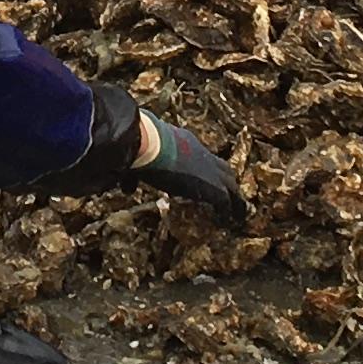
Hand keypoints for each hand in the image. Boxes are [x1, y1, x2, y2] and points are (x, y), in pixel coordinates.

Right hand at [129, 111, 250, 225]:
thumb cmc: (139, 147)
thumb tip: (126, 189)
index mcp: (184, 142)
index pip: (200, 155)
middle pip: (223, 167)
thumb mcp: (138, 158)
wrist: (149, 144)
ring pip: (231, 184)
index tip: (202, 178)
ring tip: (236, 212)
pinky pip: (227, 201)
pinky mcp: (213, 186)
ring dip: (233, 197)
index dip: (203, 168)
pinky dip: (229, 211)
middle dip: (226, 180)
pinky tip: (228, 221)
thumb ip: (133, 175)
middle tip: (227, 194)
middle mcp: (201, 153)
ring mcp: (210, 169)